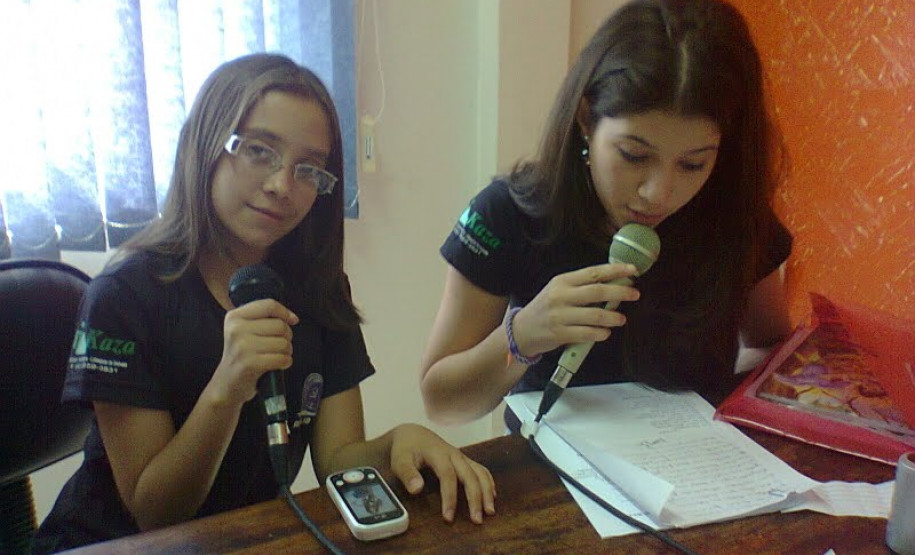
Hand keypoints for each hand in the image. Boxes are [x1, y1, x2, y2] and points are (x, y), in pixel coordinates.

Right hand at [211, 299, 298, 406]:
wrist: (226, 384)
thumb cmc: (242, 356)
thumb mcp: (244, 331)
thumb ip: (263, 319)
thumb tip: (293, 318)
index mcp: (234, 316)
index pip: (268, 305)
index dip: (285, 312)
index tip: (293, 320)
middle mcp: (236, 329)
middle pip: (280, 325)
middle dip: (287, 337)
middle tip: (279, 346)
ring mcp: (242, 346)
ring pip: (283, 343)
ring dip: (287, 352)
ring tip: (277, 356)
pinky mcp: (249, 363)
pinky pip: (281, 358)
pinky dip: (285, 362)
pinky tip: (278, 365)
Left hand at [388, 424, 495, 523]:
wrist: (414, 434)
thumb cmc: (406, 449)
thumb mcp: (400, 460)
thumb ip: (408, 474)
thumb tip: (417, 489)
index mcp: (438, 454)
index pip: (448, 476)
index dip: (450, 498)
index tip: (448, 517)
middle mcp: (454, 455)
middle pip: (470, 476)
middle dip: (475, 498)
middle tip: (477, 520)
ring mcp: (461, 457)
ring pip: (480, 472)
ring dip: (487, 492)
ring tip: (490, 512)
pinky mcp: (464, 460)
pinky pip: (481, 470)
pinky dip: (489, 483)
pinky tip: (492, 496)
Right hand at [511, 263, 639, 358]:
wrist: (522, 330)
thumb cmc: (546, 308)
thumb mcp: (559, 290)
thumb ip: (581, 287)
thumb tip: (613, 284)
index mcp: (562, 281)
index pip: (593, 273)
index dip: (615, 270)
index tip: (633, 270)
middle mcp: (561, 296)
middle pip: (596, 292)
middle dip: (620, 292)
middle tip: (635, 294)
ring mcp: (559, 316)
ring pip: (594, 315)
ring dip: (612, 317)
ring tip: (621, 319)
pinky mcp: (559, 334)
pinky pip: (586, 334)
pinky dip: (600, 334)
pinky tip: (605, 333)